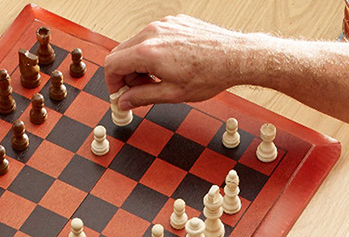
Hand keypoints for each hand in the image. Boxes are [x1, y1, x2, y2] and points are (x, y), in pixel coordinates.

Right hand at [100, 15, 280, 108]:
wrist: (236, 57)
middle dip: (125, 74)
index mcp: (149, 51)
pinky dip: (153, 51)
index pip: (112, 64)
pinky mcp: (175, 21)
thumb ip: (142, 97)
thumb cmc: (211, 73)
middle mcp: (153, 33)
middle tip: (140, 90)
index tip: (120, 93)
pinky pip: (153, 36)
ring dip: (139, 62)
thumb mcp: (173, 94)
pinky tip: (169, 65)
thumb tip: (125, 101)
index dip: (112, 83)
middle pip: (121, 52)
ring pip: (136, 43)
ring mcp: (164, 24)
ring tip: (157, 78)